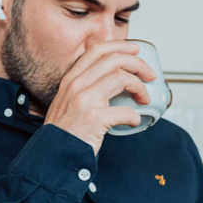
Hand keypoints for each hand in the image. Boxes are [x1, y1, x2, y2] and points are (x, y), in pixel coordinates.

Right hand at [44, 40, 157, 155]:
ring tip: (144, 98)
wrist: (53, 155)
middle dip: (138, 64)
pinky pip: (124, 111)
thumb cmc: (64, 132)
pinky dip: (134, 116)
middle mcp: (76, 85)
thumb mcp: (68, 101)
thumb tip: (113, 82)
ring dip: (139, 87)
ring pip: (120, 78)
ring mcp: (83, 100)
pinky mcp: (93, 118)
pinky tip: (135, 121)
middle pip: (113, 60)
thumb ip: (84, 88)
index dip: (119, 46)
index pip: (97, 50)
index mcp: (71, 79)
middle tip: (149, 75)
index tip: (135, 50)